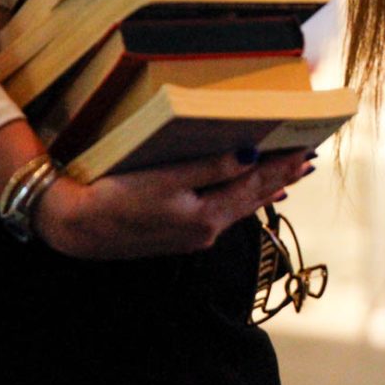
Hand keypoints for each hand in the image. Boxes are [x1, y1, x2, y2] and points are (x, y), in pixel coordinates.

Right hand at [33, 150, 311, 259]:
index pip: (255, 185)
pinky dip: (242, 200)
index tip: (306, 149)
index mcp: (207, 217)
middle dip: (281, 177)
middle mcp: (207, 231)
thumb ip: (210, 168)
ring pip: (240, 207)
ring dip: (265, 189)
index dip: (282, 166)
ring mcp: (194, 235)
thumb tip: (251, 155)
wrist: (77, 229)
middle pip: (253, 198)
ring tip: (289, 177)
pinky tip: (249, 197)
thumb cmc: (116, 199)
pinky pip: (223, 213)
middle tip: (307, 159)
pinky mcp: (180, 234)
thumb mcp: (165, 180)